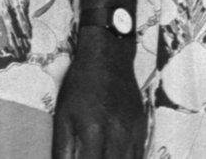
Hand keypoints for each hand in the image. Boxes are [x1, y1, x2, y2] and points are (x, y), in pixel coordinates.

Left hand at [53, 34, 144, 158]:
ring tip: (103, 157)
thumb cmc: (80, 83)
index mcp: (94, 132)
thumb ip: (63, 146)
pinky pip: (140, 155)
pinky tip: (118, 158)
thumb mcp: (63, 113)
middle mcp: (118, 136)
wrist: (109, 57)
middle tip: (91, 158)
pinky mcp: (143, 128)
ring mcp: (134, 132)